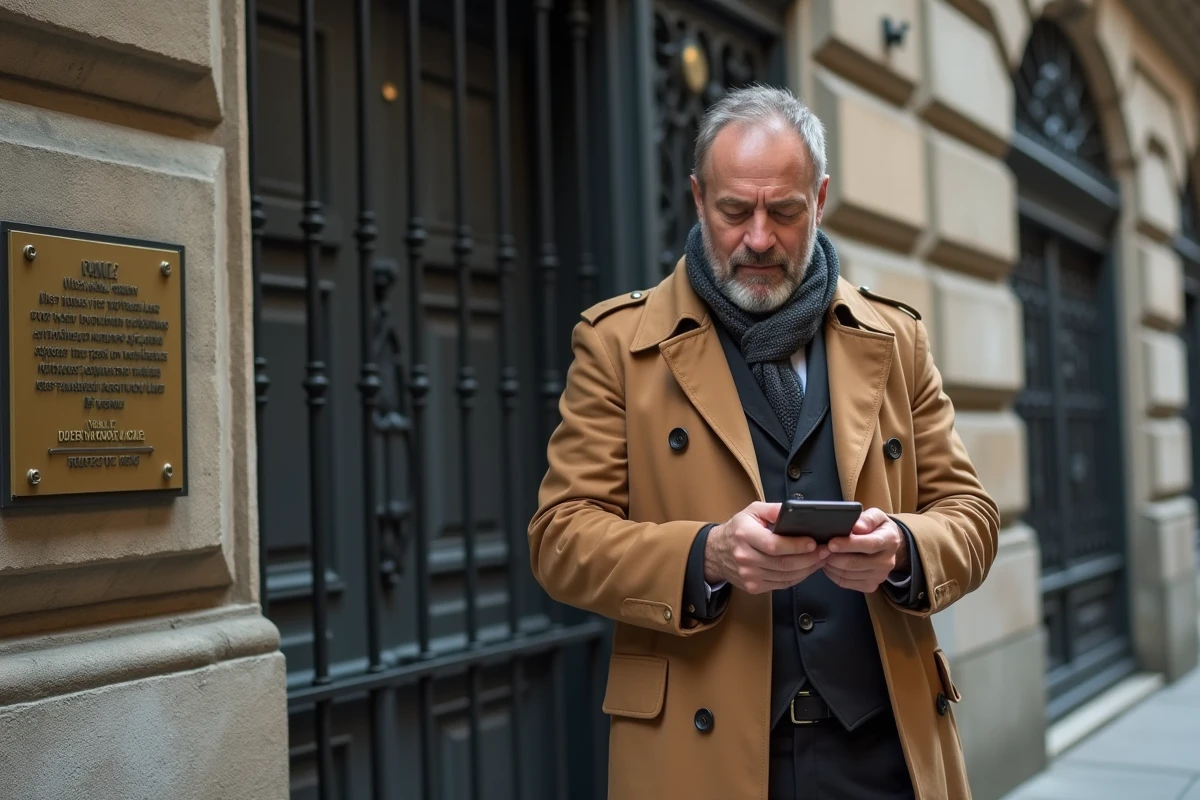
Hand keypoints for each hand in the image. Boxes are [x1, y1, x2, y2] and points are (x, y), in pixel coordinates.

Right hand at [704, 502, 827, 593]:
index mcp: (744, 535)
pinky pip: (781, 584)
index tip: (814, 542)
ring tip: (821, 559)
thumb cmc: (738, 529)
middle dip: (809, 558)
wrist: (715, 552)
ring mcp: (748, 575)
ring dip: (807, 569)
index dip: (796, 546)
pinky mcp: (753, 586)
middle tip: (825, 551)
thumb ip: (773, 510)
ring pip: (785, 576)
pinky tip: (807, 568)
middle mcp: (744, 557)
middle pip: (783, 563)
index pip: (774, 545)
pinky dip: (798, 577)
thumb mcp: (752, 511)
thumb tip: (795, 511)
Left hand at [821, 507, 907, 592]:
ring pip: (847, 574)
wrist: (887, 545)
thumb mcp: (876, 516)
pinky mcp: (870, 586)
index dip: (848, 545)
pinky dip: (832, 574)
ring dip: (831, 565)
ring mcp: (879, 576)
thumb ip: (868, 519)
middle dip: (834, 556)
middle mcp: (887, 562)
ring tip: (822, 554)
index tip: (831, 543)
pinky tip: (828, 564)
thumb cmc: (876, 527)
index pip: (869, 545)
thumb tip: (857, 527)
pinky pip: (845, 582)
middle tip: (820, 549)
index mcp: (889, 541)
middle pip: (855, 563)